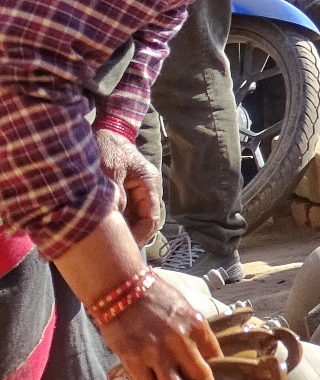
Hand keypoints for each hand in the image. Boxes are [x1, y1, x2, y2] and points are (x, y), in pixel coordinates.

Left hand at [96, 130, 162, 244]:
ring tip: (113, 241)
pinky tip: (109, 228)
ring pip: (138, 219)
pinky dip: (121, 222)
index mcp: (149, 183)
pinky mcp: (129, 191)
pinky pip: (129, 212)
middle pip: (147, 221)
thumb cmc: (109, 147)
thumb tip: (117, 218)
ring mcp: (139, 191)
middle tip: (118, 248)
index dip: (141, 234)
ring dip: (128, 230)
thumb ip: (116, 194)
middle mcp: (148, 189)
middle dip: (135, 235)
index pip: (152, 217)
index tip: (125, 245)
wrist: (106, 131)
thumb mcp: (110, 170)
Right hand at [99, 273, 218, 379]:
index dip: (218, 374)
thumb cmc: (152, 293)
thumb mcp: (182, 304)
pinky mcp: (136, 360)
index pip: (215, 355)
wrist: (120, 285)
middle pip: (200, 376)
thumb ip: (192, 327)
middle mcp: (182, 341)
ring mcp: (158, 353)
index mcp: (197, 325)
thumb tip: (203, 347)